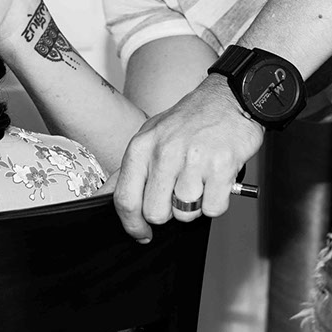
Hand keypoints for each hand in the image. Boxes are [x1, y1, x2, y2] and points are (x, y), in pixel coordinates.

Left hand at [113, 74, 263, 240]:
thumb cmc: (188, 121)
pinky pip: (213, 209)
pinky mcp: (221, 166)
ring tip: (199, 179)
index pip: (125, 199)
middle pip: (156, 213)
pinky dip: (216, 200)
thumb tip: (104, 197)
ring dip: (194, 204)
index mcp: (142, 146)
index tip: (140, 233)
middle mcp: (165, 152)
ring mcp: (193, 160)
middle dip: (168, 211)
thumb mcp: (150, 136)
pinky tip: (215, 179)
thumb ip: (128, 170)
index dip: (132, 224)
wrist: (228, 98)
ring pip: (186, 213)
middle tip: (178, 192)